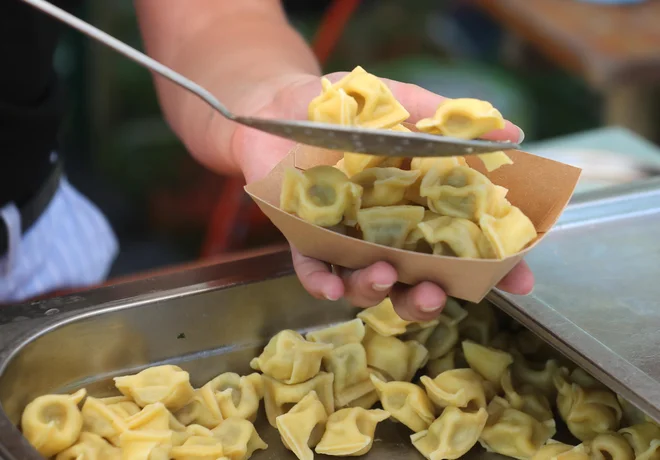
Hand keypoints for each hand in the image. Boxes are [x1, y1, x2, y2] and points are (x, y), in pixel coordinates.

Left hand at [229, 72, 533, 320]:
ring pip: (369, 283)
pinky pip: (315, 271)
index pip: (463, 243)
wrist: (285, 104)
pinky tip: (332, 287)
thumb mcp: (405, 105)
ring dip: (378, 290)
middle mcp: (387, 231)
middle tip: (435, 293)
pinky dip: (323, 284)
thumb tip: (514, 134)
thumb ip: (452, 122)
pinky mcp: (305, 238)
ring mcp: (346, 238)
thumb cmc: (351, 105)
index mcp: (420, 204)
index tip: (518, 280)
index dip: (492, 266)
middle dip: (428, 297)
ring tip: (383, 274)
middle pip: (416, 279)